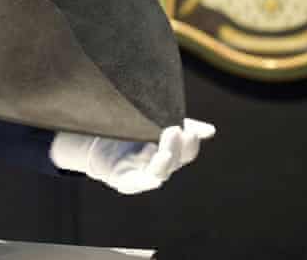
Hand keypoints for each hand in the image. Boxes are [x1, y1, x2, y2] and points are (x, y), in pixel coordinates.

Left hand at [50, 118, 214, 194]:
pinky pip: (137, 183)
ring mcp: (143, 175)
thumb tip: (210, 131)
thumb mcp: (152, 123)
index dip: (191, 142)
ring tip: (164, 151)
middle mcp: (159, 166)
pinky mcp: (125, 181)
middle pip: (174, 160)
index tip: (191, 130)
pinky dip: (145, 181)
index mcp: (169, 152)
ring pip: (158, 173)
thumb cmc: (128, 132)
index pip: (187, 151)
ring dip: (163, 163)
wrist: (95, 141)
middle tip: (174, 129)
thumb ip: (180, 125)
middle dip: (176, 147)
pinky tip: (151, 179)